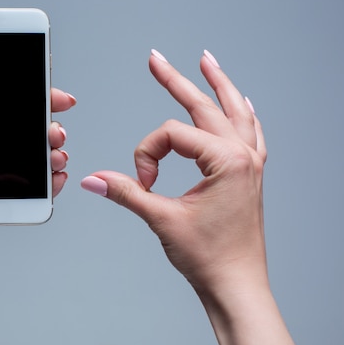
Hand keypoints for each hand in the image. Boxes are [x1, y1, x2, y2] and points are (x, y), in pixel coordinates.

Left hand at [0, 41, 75, 269]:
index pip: (11, 106)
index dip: (37, 97)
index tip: (56, 95)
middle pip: (32, 130)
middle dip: (52, 126)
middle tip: (55, 131)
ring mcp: (0, 174)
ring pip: (40, 157)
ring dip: (56, 153)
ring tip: (55, 155)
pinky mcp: (7, 198)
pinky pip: (38, 188)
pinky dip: (53, 182)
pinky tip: (56, 177)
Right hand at [81, 49, 265, 294]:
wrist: (236, 285)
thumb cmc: (209, 257)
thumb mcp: (162, 219)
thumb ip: (127, 192)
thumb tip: (93, 179)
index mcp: (226, 160)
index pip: (171, 135)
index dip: (146, 155)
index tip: (142, 184)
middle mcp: (242, 155)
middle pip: (204, 106)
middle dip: (176, 80)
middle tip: (155, 58)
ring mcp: (250, 164)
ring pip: (234, 112)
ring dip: (218, 85)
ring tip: (206, 61)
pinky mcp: (249, 175)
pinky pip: (250, 133)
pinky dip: (241, 113)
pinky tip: (240, 102)